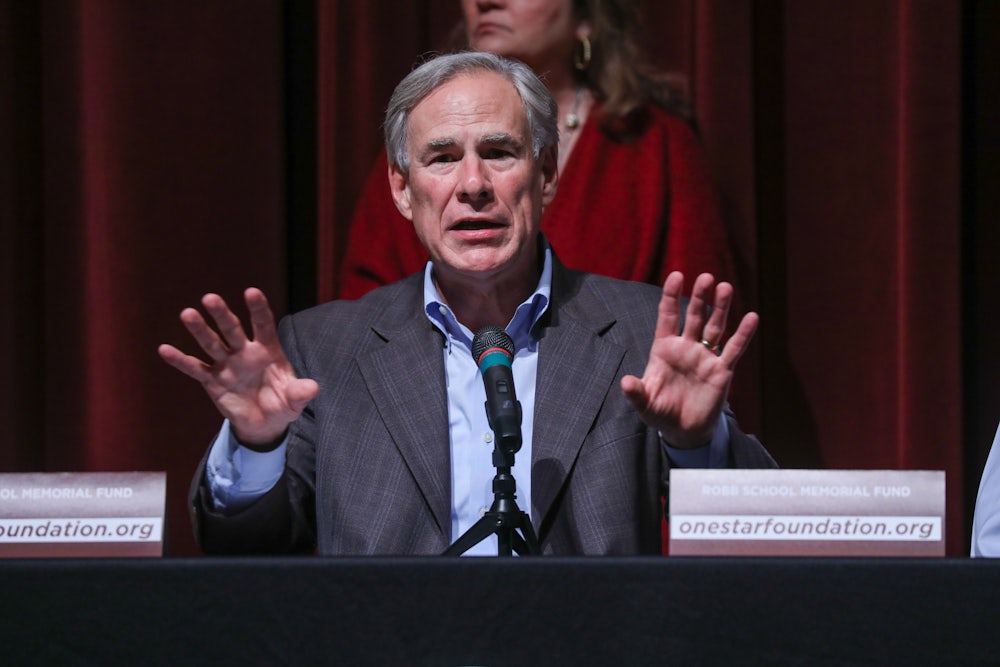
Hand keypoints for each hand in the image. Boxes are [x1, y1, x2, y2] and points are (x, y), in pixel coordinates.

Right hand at [158, 288, 318, 447]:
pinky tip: (165, 349)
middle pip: (232, 329)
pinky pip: (195, 369)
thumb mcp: (295, 400)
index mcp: (268, 350)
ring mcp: (227, 364)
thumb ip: (301, 392)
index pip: (263, 325)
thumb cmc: (282, 404)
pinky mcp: (212, 380)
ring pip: (212, 343)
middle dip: (221, 314)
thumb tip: (313, 387)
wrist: (265, 424)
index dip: (258, 309)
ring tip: (187, 314)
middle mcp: (244, 352)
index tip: (251, 292)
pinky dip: (180, 361)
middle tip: (210, 298)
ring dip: (200, 330)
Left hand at [621, 272, 757, 448]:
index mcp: (664, 349)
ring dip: (720, 308)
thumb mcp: (645, 404)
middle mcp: (686, 348)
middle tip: (706, 277)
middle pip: (694, 316)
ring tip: (725, 288)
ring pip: (714, 327)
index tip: (677, 276)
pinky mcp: (722, 371)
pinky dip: (743, 334)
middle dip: (699, 297)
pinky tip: (752, 317)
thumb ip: (636, 393)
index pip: (667, 316)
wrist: (683, 432)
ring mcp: (705, 357)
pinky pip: (734, 349)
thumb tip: (626, 382)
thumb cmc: (661, 413)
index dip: (671, 296)